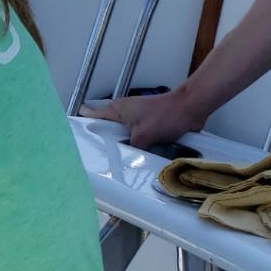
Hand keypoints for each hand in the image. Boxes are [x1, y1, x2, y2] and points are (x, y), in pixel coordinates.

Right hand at [81, 88, 202, 151]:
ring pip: (121, 137)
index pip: (92, 118)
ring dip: (123, 147)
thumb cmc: (167, 115)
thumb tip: (124, 161)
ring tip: (118, 161)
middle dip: (106, 145)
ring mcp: (135, 118)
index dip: (85, 130)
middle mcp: (124, 112)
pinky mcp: (146, 124)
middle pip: (107, 131)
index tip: (79, 144)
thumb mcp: (143, 136)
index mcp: (117, 109)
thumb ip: (130, 149)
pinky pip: (135, 138)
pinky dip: (135, 147)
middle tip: (100, 160)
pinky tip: (136, 158)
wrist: (191, 109)